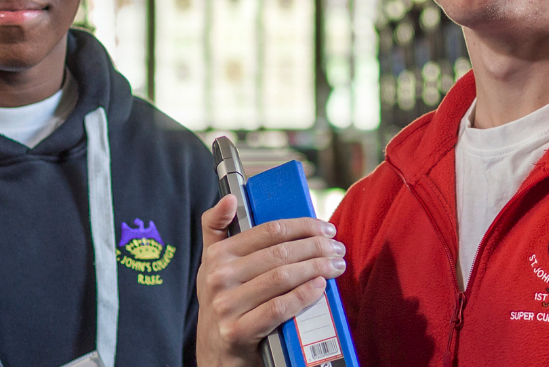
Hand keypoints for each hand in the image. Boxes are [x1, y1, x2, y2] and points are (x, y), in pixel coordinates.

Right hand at [194, 194, 345, 366]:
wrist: (214, 353)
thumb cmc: (222, 302)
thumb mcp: (211, 264)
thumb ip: (216, 228)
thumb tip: (230, 197)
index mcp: (216, 255)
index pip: (267, 231)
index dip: (302, 226)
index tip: (325, 227)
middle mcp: (219, 277)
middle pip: (279, 254)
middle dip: (316, 247)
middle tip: (337, 247)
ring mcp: (227, 305)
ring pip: (282, 278)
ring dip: (316, 268)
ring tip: (336, 265)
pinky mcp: (238, 331)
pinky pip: (278, 308)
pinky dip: (303, 296)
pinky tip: (320, 287)